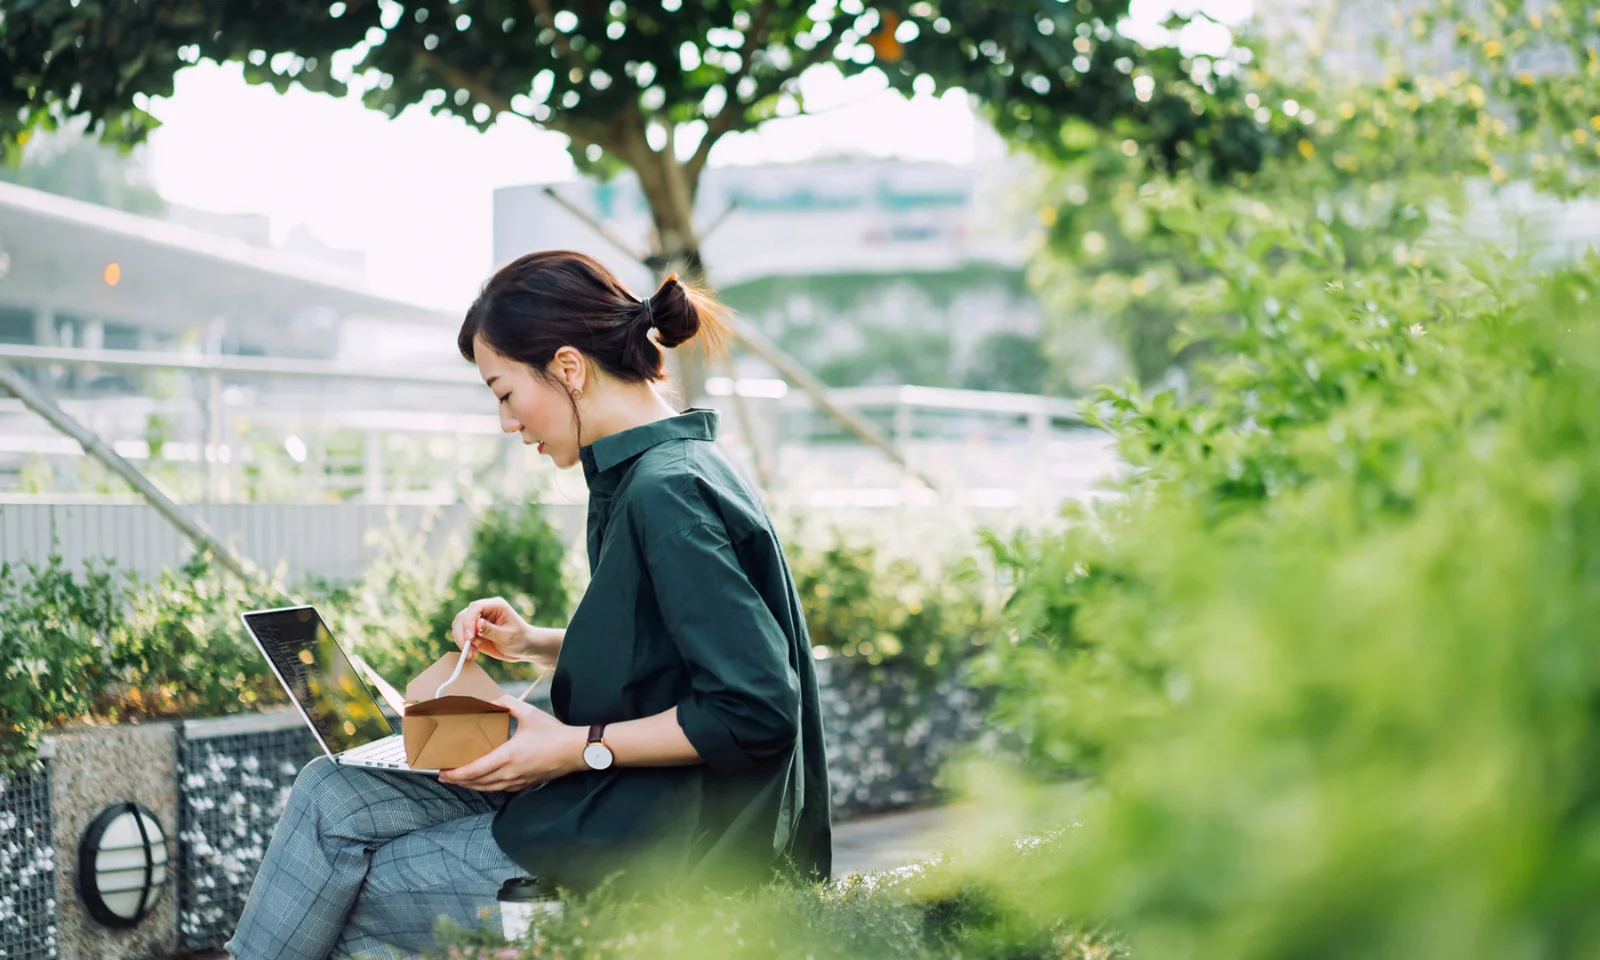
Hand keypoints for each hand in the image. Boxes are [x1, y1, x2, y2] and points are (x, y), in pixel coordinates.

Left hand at [438, 697, 585, 791]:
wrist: (574, 751)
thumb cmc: (553, 733)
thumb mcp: (529, 712)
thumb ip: (507, 704)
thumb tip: (491, 702)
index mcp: (507, 756)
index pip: (474, 770)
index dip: (456, 773)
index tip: (442, 771)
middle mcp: (510, 773)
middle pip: (477, 782)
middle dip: (458, 780)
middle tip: (444, 776)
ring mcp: (517, 781)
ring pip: (487, 788)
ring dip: (471, 786)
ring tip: (459, 780)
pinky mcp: (525, 784)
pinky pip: (500, 789)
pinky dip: (487, 787)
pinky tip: (484, 782)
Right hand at [450, 597, 530, 661]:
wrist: (524, 648)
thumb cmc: (520, 639)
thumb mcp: (507, 636)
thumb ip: (491, 630)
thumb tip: (477, 624)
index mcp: (495, 605)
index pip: (475, 607)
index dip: (469, 621)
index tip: (470, 638)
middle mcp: (485, 610)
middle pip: (463, 615)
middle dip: (462, 633)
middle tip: (468, 649)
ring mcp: (477, 620)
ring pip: (459, 625)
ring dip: (462, 640)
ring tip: (473, 654)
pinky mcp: (474, 631)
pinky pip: (462, 636)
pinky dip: (464, 645)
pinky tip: (473, 654)